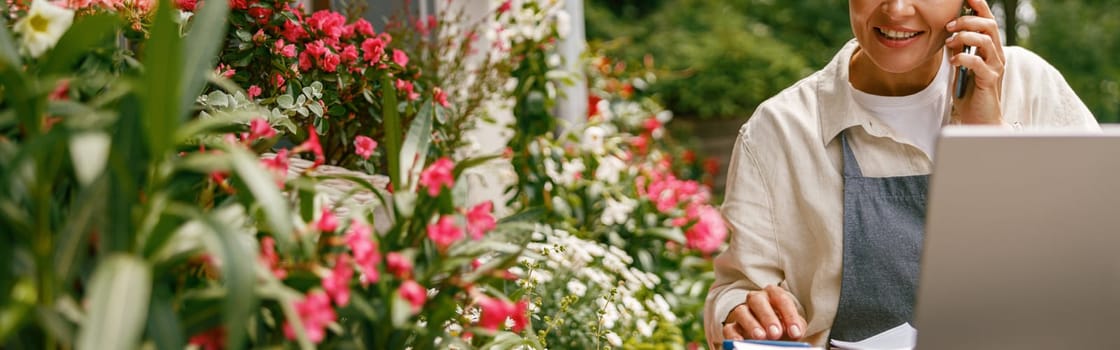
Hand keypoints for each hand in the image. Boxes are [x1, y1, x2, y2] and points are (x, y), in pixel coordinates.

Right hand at [721, 285, 806, 340]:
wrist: (770, 335)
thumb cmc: (783, 327)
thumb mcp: (792, 326)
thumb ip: (795, 329)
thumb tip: (795, 334)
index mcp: (773, 294)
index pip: (781, 298)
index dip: (789, 315)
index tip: (795, 332)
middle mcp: (756, 299)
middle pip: (758, 301)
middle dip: (768, 317)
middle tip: (776, 333)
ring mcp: (742, 311)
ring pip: (741, 311)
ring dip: (751, 324)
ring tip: (761, 337)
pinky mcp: (731, 326)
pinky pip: (729, 328)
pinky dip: (734, 335)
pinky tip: (741, 342)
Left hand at [945, 0, 1004, 124]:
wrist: (980, 120)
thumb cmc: (971, 94)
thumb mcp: (962, 68)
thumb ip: (959, 52)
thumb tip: (949, 36)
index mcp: (990, 49)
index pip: (988, 21)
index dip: (979, 6)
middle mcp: (997, 55)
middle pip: (989, 26)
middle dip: (968, 20)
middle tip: (950, 25)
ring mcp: (996, 67)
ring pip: (986, 41)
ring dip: (965, 37)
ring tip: (950, 43)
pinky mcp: (990, 80)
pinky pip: (979, 62)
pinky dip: (964, 57)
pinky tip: (953, 61)